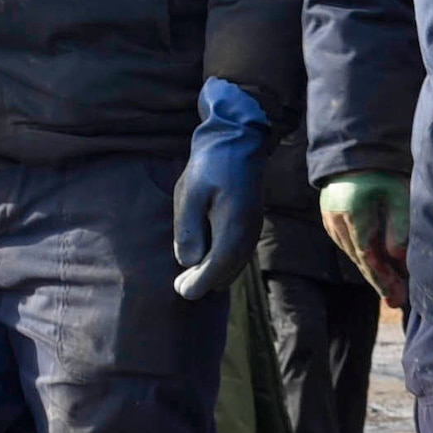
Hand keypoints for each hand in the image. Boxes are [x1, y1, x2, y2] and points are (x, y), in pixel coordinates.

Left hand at [169, 77, 272, 298]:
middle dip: (204, 281)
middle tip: (180, 286)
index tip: (181, 292)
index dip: (198, 284)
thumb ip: (189, 229)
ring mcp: (253, 228)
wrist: (237, 140)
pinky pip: (238, 252)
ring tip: (189, 277)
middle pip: (227, 271)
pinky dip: (222, 261)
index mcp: (233, 227)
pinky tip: (206, 257)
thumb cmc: (210, 164)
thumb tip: (189, 262)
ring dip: (213, 271)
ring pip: (234, 264)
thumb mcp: (190, 193)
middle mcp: (248, 232)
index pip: (216, 268)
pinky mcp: (252, 223)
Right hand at [319, 170, 408, 307]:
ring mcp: (330, 220)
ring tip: (392, 285)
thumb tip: (397, 257)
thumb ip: (399, 226)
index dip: (383, 280)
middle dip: (380, 281)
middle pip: (360, 260)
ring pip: (353, 253)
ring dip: (372, 270)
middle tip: (397, 300)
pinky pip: (347, 243)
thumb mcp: (398, 195)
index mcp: (354, 215)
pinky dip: (363, 255)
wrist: (355, 152)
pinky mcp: (329, 217)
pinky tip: (378, 263)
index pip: (368, 257)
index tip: (396, 296)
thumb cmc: (383, 171)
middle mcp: (337, 221)